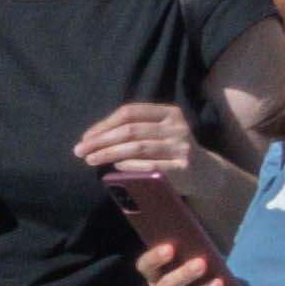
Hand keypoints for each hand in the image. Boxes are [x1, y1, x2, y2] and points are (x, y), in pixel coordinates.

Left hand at [74, 102, 207, 203]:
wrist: (205, 173)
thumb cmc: (170, 151)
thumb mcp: (159, 132)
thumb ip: (135, 130)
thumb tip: (92, 138)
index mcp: (169, 113)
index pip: (130, 112)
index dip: (104, 124)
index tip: (85, 137)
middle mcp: (176, 127)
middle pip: (130, 130)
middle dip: (101, 140)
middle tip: (79, 151)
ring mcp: (181, 147)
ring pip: (137, 147)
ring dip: (109, 153)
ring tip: (90, 160)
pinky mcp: (182, 168)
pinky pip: (150, 165)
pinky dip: (129, 165)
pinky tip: (115, 167)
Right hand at [137, 229, 244, 285]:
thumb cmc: (197, 283)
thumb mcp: (192, 270)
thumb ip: (193, 260)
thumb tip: (209, 252)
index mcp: (155, 277)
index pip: (146, 266)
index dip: (154, 257)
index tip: (170, 248)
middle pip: (165, 285)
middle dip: (183, 274)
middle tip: (201, 263)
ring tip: (219, 284)